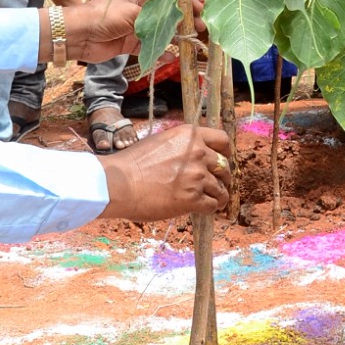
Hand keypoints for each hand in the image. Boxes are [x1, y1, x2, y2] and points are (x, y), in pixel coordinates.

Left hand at [64, 0, 204, 62]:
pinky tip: (171, 57)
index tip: (201, 9)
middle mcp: (139, 9)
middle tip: (201, 28)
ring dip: (175, 37)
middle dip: (184, 21)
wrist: (78, 35)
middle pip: (167, 14)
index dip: (185, 2)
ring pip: (160, 32)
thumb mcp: (132, 12)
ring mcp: (135, 27)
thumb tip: (176, 20)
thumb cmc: (104, 16)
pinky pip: (148, 47)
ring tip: (190, 43)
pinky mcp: (129, 43)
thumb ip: (154, 17)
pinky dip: (159, 52)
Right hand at [102, 124, 231, 220]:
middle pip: (224, 166)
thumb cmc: (133, 163)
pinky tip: (205, 209)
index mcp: (190, 135)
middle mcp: (198, 153)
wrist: (119, 183)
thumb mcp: (161, 141)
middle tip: (218, 185)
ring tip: (214, 201)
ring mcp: (196, 176)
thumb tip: (194, 155)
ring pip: (221, 188)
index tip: (223, 160)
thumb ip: (182, 146)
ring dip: (219, 196)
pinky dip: (211, 209)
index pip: (222, 140)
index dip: (226, 153)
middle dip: (223, 177)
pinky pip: (213, 205)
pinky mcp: (192, 198)